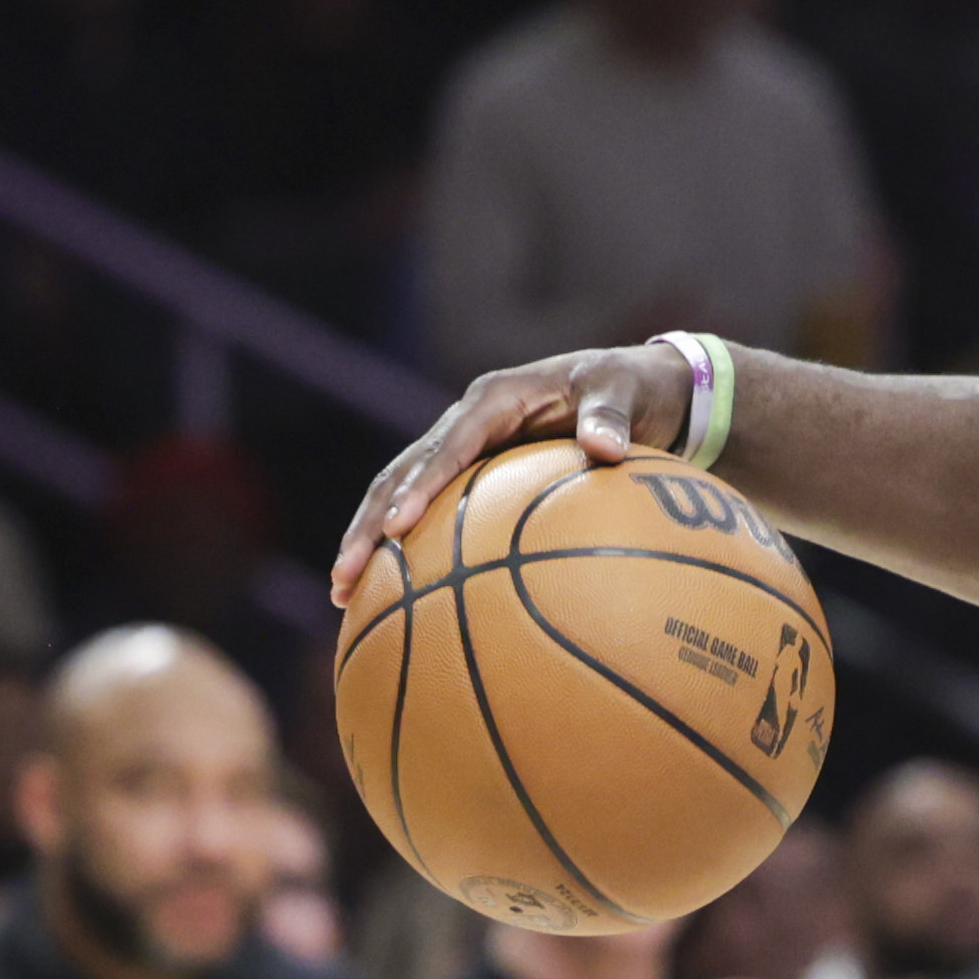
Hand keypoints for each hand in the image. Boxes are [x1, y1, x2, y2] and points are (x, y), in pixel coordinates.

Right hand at [329, 342, 697, 606]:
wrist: (636, 384)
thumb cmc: (631, 387)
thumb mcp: (627, 391)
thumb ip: (613, 417)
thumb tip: (606, 447)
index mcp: (495, 398)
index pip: (447, 446)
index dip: (419, 485)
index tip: (398, 527)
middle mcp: (468, 421)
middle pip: (402, 473)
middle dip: (369, 524)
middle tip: (344, 577)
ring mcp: (466, 447)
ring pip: (400, 492)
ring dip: (370, 539)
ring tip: (342, 593)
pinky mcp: (474, 472)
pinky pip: (433, 510)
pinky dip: (408, 547)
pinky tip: (394, 595)